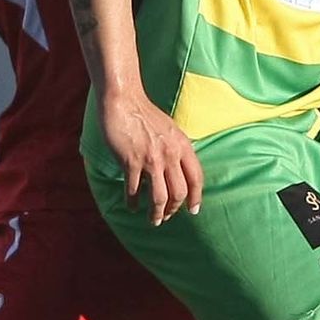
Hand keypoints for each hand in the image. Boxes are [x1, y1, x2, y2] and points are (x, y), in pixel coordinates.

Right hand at [100, 89, 203, 226]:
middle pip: (179, 192)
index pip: (196, 178)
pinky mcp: (131, 162)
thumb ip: (176, 148)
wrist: (123, 99)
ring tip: (153, 220)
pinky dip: (133, 203)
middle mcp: (170, 154)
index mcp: (182, 145)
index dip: (196, 197)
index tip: (193, 210)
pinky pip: (134, 191)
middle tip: (166, 216)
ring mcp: (151, 159)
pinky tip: (131, 206)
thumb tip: (179, 169)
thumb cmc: (144, 113)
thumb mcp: (170, 129)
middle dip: (174, 209)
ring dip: (157, 213)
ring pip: (159, 197)